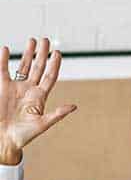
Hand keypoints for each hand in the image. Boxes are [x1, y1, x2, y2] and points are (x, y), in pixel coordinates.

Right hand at [0, 38, 75, 164]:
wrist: (5, 139)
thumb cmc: (24, 135)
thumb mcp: (43, 124)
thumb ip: (57, 114)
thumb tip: (74, 106)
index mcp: (41, 98)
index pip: (49, 77)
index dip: (54, 65)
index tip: (58, 52)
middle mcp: (30, 90)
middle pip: (38, 67)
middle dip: (42, 54)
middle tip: (46, 40)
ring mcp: (16, 87)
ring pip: (23, 65)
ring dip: (28, 53)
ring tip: (33, 40)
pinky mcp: (2, 86)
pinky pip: (3, 69)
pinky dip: (4, 59)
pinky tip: (7, 49)